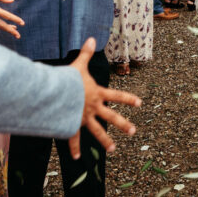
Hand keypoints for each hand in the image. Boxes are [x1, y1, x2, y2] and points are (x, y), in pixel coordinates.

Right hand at [67, 38, 141, 158]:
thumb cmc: (68, 79)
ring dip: (105, 140)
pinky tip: (76, 158)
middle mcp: (94, 107)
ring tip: (113, 149)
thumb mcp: (78, 65)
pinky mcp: (73, 125)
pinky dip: (74, 148)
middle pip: (112, 116)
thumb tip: (91, 38)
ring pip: (98, 131)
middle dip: (123, 124)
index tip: (140, 104)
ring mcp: (84, 117)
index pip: (117, 96)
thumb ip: (85, 53)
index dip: (129, 99)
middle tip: (133, 131)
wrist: (57, 94)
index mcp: (98, 93)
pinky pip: (74, 138)